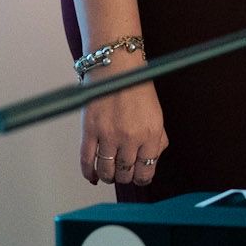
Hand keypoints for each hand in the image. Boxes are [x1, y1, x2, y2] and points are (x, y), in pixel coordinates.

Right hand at [80, 64, 166, 187]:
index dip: (142, 178)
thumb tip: (153, 159)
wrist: (117, 66)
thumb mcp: (157, 114)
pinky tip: (92, 175)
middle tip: (123, 173)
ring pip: (106, 171)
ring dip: (108, 176)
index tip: (138, 178)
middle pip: (125, 173)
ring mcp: (108, 135)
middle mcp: (130, 137)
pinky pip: (86, 161)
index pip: (146, 170)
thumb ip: (158, 138)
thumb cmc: (137, 88)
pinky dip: (89, 173)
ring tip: (109, 173)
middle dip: (125, 177)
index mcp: (150, 133)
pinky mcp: (90, 130)